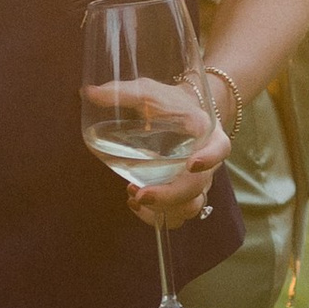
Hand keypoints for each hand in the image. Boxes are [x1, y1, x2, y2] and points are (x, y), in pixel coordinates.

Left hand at [125, 98, 231, 231]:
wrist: (183, 112)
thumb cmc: (168, 101)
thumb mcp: (149, 91)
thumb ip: (122, 92)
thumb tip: (88, 93)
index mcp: (207, 133)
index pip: (220, 148)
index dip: (210, 158)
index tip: (191, 163)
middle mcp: (207, 162)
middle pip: (197, 186)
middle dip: (169, 195)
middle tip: (140, 193)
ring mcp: (198, 181)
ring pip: (190, 207)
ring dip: (163, 209)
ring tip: (134, 196)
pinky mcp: (184, 194)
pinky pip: (178, 215)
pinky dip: (158, 215)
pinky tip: (134, 203)